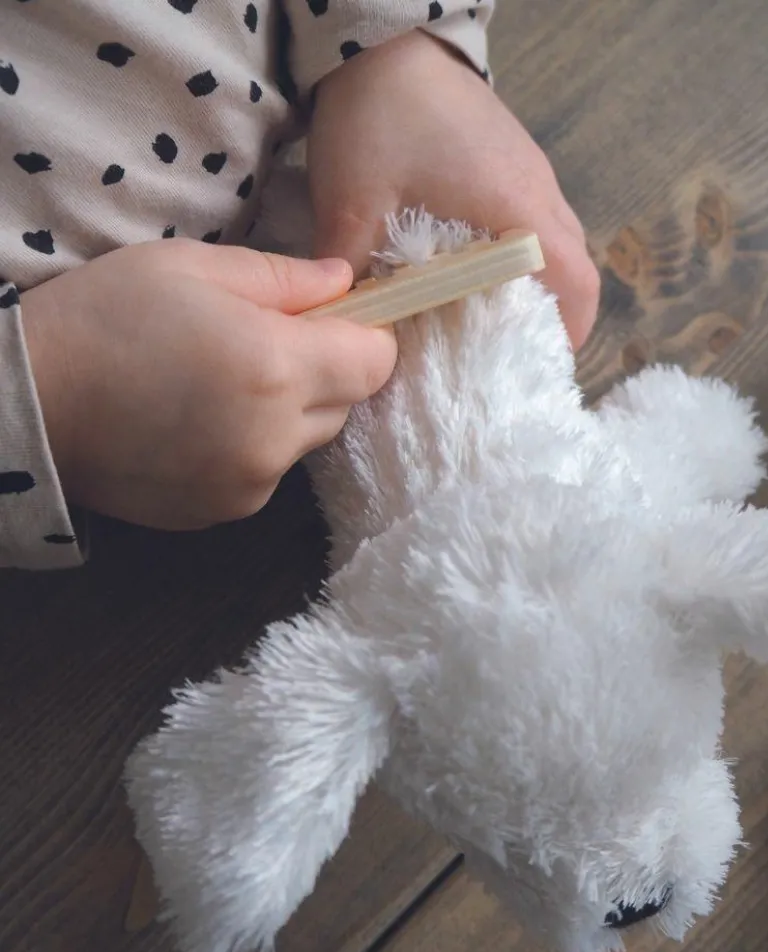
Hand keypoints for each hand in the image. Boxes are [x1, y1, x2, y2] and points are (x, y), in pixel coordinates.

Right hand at [20, 239, 396, 529]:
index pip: (376, 362)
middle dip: (322, 371)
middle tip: (261, 344)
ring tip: (221, 385)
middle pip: (346, 403)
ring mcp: (253, 483)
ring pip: (308, 440)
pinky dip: (254, 447)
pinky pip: (270, 471)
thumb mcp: (193, 267)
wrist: (28, 401)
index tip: (333, 322)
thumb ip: (284, 278)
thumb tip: (345, 284)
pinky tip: (199, 424)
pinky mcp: (227, 512)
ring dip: (288, 412)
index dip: (364, 336)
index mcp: (277, 368)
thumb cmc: (106, 317)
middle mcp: (277, 437)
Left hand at [307, 30, 599, 349]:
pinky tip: (478, 270)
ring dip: (539, 284)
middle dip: (554, 316)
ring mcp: (531, 170)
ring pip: (559, 243)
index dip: (569, 332)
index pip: (576, 282)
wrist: (384, 38)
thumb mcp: (354, 204)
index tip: (536, 367)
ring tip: (493, 319)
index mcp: (517, 209)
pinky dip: (523, 255)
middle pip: (576, 268)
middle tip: (509, 353)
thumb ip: (352, 274)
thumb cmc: (379, 117)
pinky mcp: (514, 158)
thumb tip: (349, 330)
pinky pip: (537, 219)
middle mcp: (539, 191)